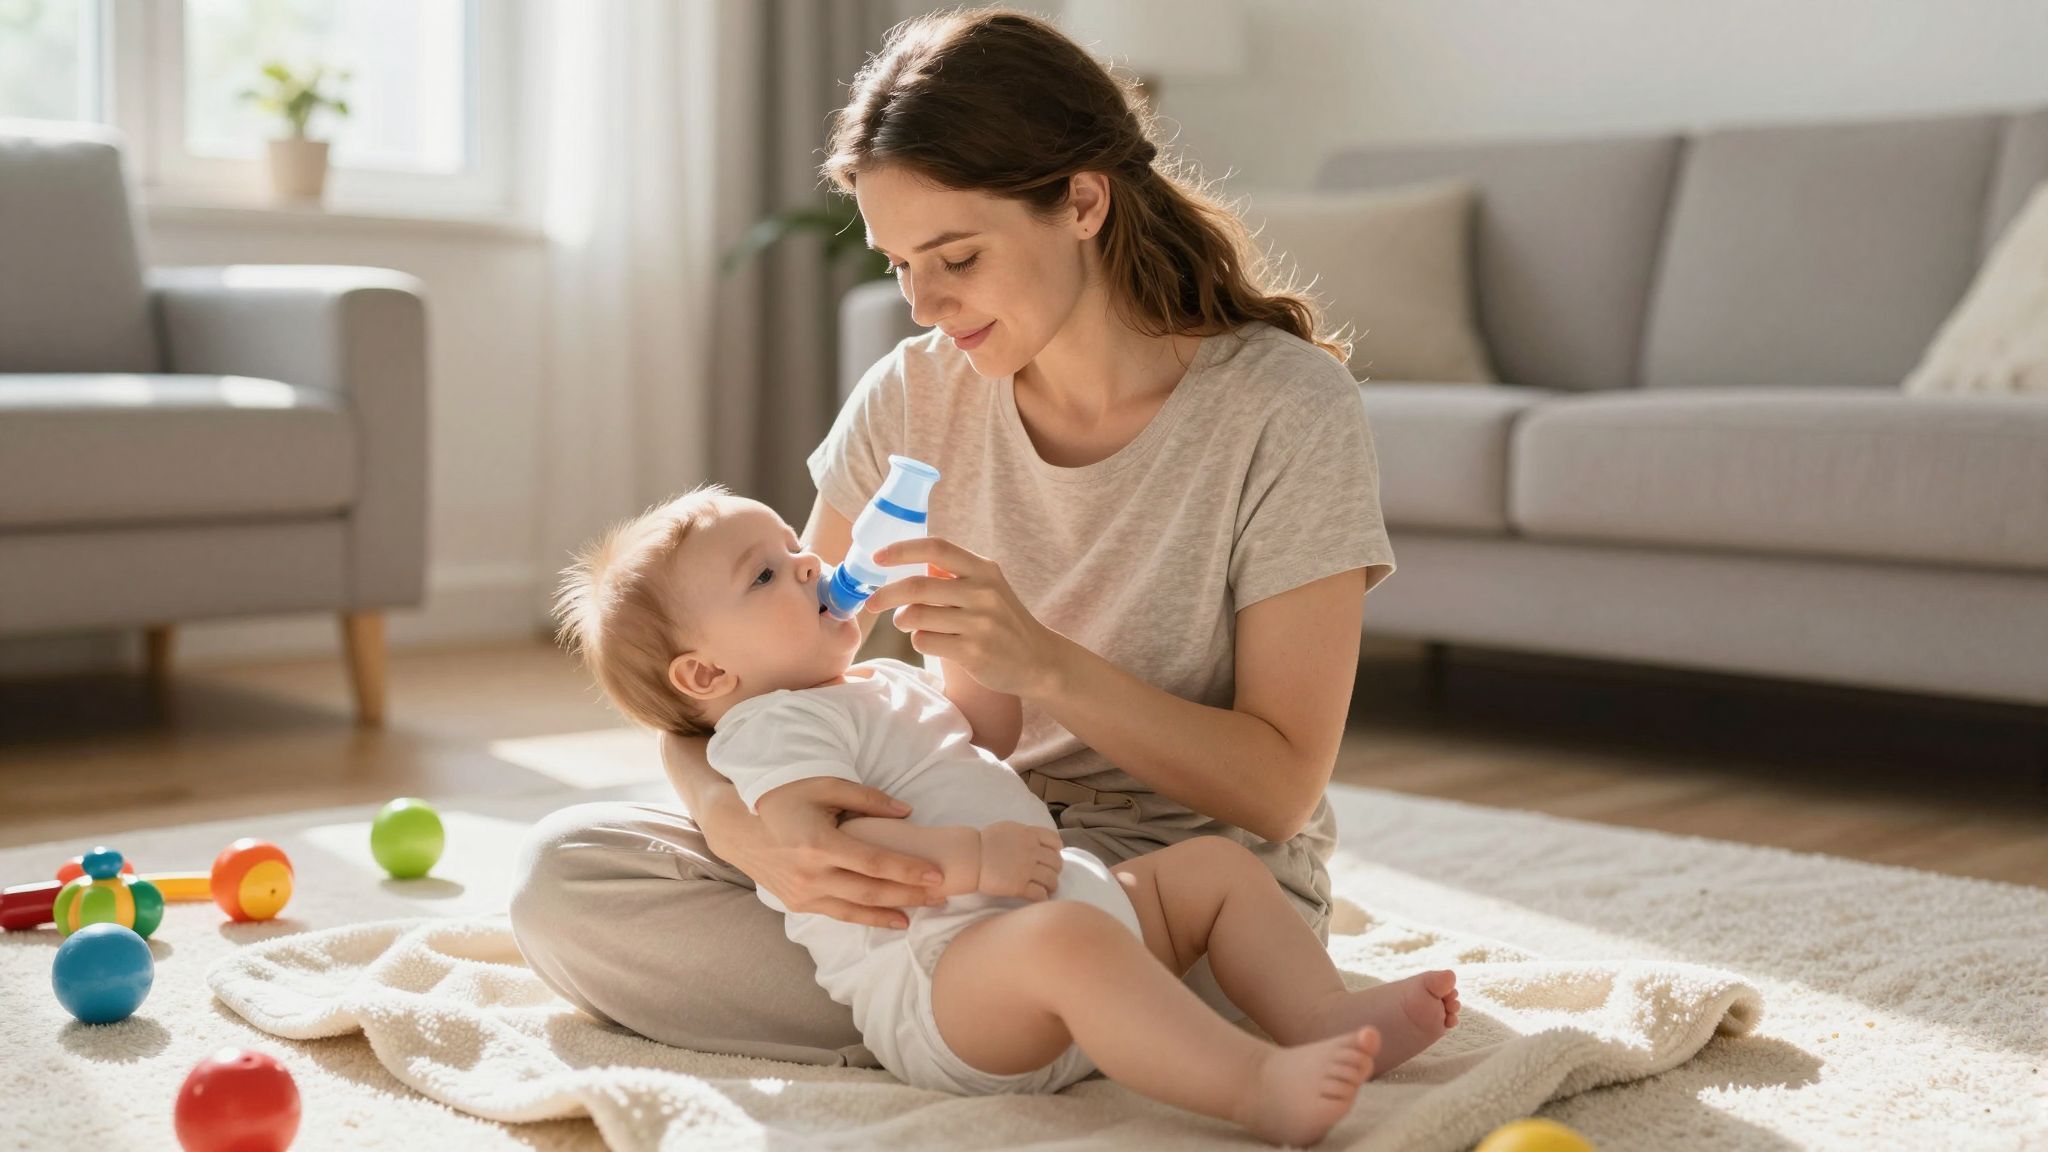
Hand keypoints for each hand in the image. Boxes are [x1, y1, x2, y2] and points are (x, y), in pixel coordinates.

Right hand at [743, 778, 945, 928]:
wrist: (738, 828)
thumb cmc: (784, 799)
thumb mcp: (823, 787)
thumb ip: (867, 798)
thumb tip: (908, 812)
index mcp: (817, 843)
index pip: (873, 862)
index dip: (907, 870)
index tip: (937, 874)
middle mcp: (810, 874)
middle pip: (870, 891)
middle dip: (909, 895)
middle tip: (942, 895)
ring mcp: (802, 894)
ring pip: (857, 910)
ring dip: (893, 912)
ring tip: (925, 910)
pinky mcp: (798, 904)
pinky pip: (840, 915)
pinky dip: (868, 919)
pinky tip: (894, 919)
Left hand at [863, 537, 1067, 697]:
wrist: (1038, 659)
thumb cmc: (1002, 620)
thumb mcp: (987, 586)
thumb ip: (953, 573)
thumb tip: (908, 559)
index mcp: (983, 569)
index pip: (936, 547)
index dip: (902, 550)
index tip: (878, 557)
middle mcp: (983, 592)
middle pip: (917, 586)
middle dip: (886, 594)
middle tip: (872, 603)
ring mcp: (979, 623)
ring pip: (916, 616)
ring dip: (902, 621)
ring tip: (908, 623)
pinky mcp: (973, 652)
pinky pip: (924, 641)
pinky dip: (919, 640)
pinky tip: (931, 641)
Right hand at [975, 821, 1063, 901]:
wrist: (970, 857)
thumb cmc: (984, 842)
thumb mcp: (1009, 829)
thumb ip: (1025, 834)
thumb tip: (1037, 840)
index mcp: (1029, 835)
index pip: (1055, 841)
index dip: (1056, 850)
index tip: (1051, 856)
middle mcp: (1031, 851)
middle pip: (1056, 862)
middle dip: (1055, 870)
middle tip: (1049, 874)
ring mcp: (1026, 869)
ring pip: (1052, 879)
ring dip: (1052, 885)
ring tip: (1047, 888)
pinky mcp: (1019, 886)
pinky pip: (1040, 894)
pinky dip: (1043, 897)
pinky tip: (1039, 897)